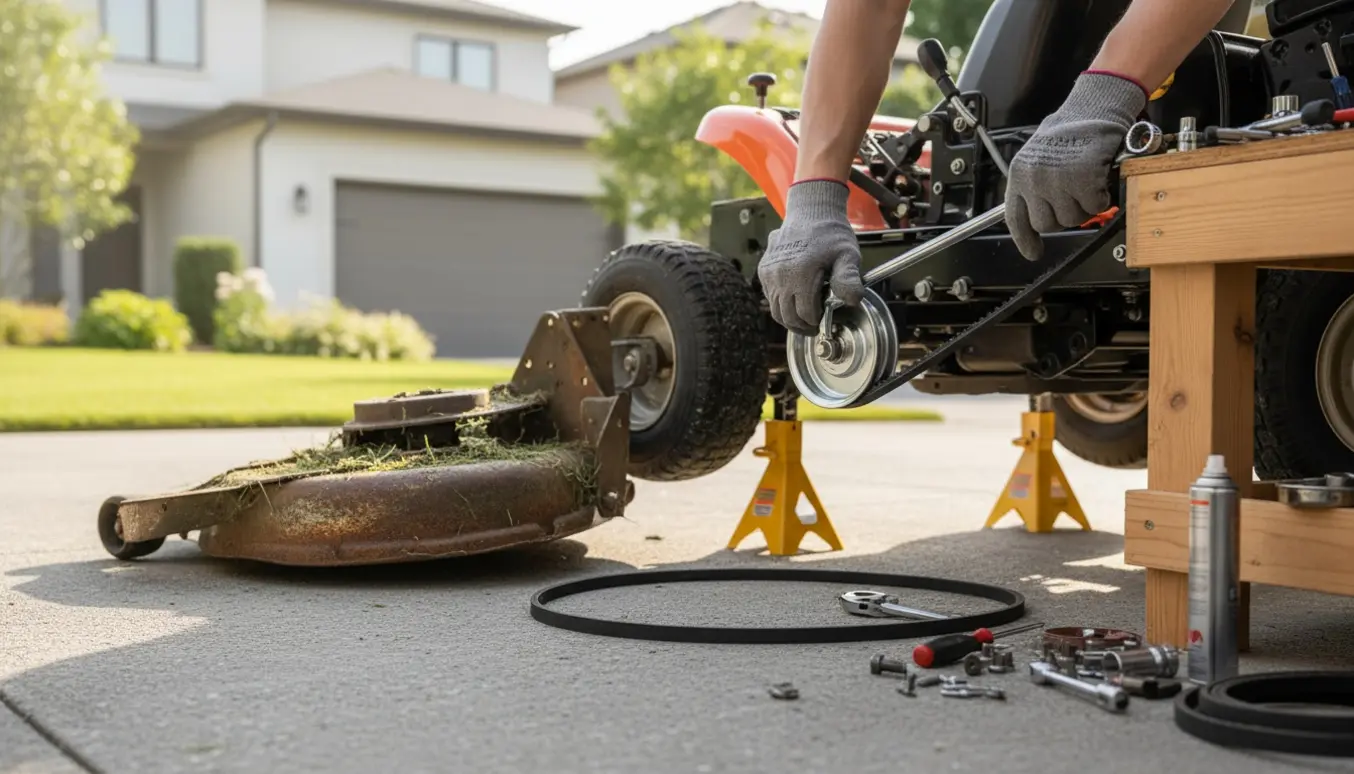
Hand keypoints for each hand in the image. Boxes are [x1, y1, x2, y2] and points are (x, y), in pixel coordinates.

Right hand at [757, 180, 864, 334]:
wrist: (810, 211)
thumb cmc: (830, 234)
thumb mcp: (848, 254)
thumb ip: (849, 279)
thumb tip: (852, 301)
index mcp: (800, 273)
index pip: (804, 313)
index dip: (816, 321)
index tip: (824, 320)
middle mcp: (780, 274)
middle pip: (787, 316)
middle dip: (802, 326)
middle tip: (814, 326)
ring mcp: (769, 272)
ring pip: (775, 310)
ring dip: (790, 319)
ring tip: (804, 319)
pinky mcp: (764, 269)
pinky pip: (769, 296)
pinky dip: (781, 304)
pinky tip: (795, 301)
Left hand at [1004, 72, 1147, 260]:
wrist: (1094, 106)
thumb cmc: (1071, 130)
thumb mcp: (1038, 158)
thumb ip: (1034, 186)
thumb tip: (1037, 219)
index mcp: (1019, 174)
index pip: (1015, 218)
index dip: (1024, 240)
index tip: (1032, 252)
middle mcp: (1033, 179)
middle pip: (1046, 224)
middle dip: (1063, 215)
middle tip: (1075, 195)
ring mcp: (1057, 181)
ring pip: (1072, 219)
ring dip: (1084, 206)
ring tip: (1086, 182)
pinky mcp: (1082, 180)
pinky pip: (1094, 207)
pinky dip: (1102, 197)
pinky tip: (1099, 179)